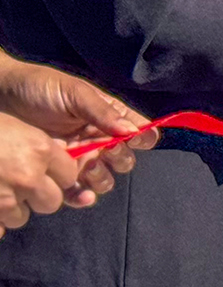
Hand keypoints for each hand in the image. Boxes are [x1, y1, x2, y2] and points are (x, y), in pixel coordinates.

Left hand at [0, 56, 155, 204]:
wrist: (0, 100)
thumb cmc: (41, 89)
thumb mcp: (75, 94)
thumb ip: (104, 112)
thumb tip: (134, 131)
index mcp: (106, 117)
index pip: (136, 130)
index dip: (144, 137)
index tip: (138, 140)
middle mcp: (96, 140)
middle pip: (123, 159)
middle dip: (121, 158)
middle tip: (107, 150)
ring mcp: (77, 160)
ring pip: (103, 179)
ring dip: (102, 178)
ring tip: (87, 168)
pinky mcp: (55, 176)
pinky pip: (76, 193)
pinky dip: (82, 197)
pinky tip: (82, 195)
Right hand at [0, 115, 78, 230]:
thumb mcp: (16, 128)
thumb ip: (38, 148)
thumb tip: (55, 159)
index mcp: (41, 150)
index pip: (69, 174)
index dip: (59, 174)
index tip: (49, 172)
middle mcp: (28, 176)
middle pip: (52, 202)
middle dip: (40, 197)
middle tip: (23, 186)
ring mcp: (6, 199)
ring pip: (23, 218)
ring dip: (13, 209)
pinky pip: (0, 230)